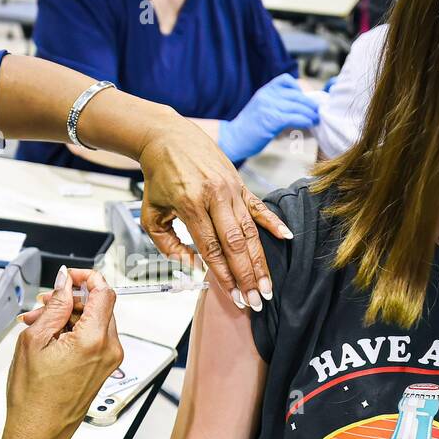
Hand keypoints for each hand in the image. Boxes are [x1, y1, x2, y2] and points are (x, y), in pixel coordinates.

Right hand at [3, 267, 123, 438]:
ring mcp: (109, 360)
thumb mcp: (34, 340)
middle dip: (70, 298)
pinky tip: (50, 337)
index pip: (104, 291)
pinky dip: (73, 331)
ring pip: (95, 321)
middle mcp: (109, 350)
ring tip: (38, 323)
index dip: (86, 276)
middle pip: (99, 305)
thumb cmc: (34, 397)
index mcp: (94, 340)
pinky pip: (93, 338)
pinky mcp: (103, 368)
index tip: (68, 276)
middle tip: (43, 304)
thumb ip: (55, 305)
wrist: (38, 432)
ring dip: (69, 315)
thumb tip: (65, 282)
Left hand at [134, 118, 293, 311]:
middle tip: (257, 300)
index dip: (225, 275)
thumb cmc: (159, 177)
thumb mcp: (151, 214)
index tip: (235, 295)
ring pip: (250, 230)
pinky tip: (286, 238)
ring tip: (267, 285)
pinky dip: (273, 223)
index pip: (211, 248)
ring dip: (260, 260)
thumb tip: (192, 265)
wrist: (168, 137)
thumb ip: (168, 244)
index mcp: (190, 205)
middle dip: (247, 276)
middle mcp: (215, 196)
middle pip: (235, 244)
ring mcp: (231, 189)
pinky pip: (259, 206)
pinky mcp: (240, 183)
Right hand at [216, 73, 320, 162]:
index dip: (299, 88)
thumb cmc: (248, 128)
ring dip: (310, 113)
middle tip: (317, 110)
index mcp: (264, 91)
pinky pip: (294, 117)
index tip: (305, 98)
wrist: (232, 139)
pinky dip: (304, 119)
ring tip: (316, 119)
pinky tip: (309, 123)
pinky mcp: (271, 119)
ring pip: (297, 106)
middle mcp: (267, 95)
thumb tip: (297, 108)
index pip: (286, 80)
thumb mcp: (260, 109)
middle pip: (295, 94)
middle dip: (309, 103)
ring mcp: (268, 106)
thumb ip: (275, 105)